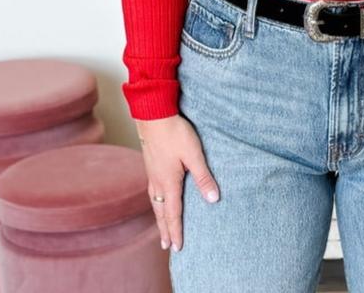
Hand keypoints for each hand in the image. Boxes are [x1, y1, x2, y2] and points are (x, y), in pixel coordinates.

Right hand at [136, 113, 219, 252]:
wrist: (153, 115)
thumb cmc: (175, 133)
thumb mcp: (194, 155)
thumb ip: (203, 177)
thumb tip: (213, 200)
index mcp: (169, 183)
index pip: (173, 214)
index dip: (176, 231)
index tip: (177, 247)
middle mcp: (158, 182)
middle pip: (161, 212)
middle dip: (165, 230)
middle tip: (166, 247)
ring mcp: (152, 173)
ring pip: (155, 202)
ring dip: (159, 218)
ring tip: (160, 228)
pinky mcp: (150, 164)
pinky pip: (152, 191)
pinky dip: (155, 203)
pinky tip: (157, 199)